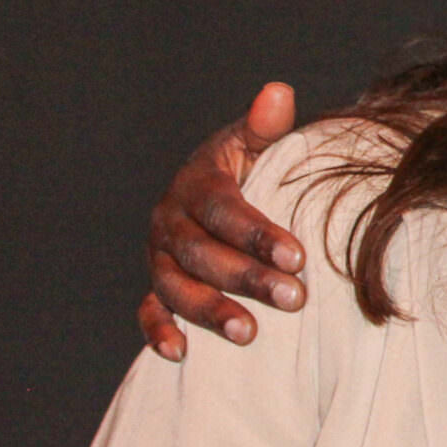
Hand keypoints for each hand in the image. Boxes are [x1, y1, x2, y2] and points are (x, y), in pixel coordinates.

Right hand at [140, 82, 308, 360]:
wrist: (214, 196)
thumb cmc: (248, 170)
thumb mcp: (255, 144)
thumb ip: (265, 126)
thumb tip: (279, 93)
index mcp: (196, 185)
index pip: (224, 210)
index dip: (258, 234)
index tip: (297, 257)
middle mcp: (171, 221)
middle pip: (201, 254)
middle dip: (246, 277)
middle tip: (294, 298)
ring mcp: (160, 257)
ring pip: (175, 286)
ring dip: (208, 311)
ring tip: (248, 333)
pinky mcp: (156, 286)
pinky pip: (148, 311)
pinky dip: (158, 331)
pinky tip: (180, 353)